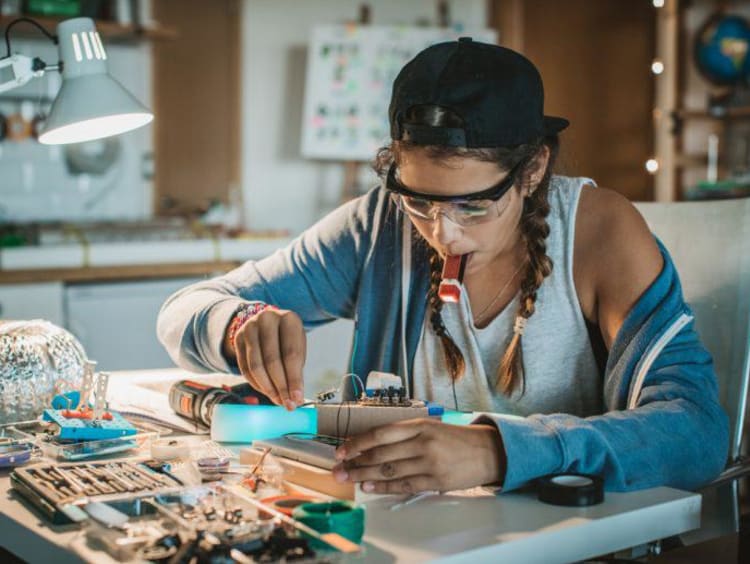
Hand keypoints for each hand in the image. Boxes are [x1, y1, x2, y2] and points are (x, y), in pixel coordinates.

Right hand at [228, 308, 305, 410]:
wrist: (266, 323)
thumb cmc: (287, 338)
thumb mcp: (297, 347)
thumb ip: (296, 370)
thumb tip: (295, 398)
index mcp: (289, 319)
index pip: (291, 354)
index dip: (294, 379)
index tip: (297, 398)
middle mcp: (267, 319)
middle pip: (272, 361)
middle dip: (280, 387)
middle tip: (287, 404)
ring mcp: (250, 328)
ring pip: (256, 366)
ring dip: (267, 388)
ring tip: (278, 400)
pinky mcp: (238, 338)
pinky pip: (245, 368)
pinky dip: (256, 384)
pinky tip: (266, 391)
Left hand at [332, 419, 505, 493]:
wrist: (487, 451)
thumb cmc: (455, 438)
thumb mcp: (431, 426)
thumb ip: (405, 433)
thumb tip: (372, 444)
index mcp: (420, 425)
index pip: (381, 433)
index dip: (358, 442)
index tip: (342, 449)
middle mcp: (423, 442)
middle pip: (381, 453)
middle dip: (356, 462)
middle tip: (338, 469)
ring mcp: (429, 463)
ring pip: (389, 470)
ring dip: (365, 476)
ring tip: (349, 478)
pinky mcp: (436, 481)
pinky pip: (404, 485)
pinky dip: (385, 487)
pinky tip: (370, 487)